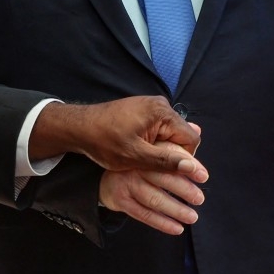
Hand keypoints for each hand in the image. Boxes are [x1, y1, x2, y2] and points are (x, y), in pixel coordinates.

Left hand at [30, 96, 207, 179]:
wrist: (80, 127)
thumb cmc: (104, 141)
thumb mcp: (135, 157)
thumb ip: (165, 161)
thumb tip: (193, 168)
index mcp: (162, 112)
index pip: (191, 139)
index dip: (183, 159)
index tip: (165, 169)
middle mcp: (161, 105)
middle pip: (182, 135)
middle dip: (171, 153)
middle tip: (150, 164)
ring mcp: (152, 106)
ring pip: (170, 134)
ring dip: (161, 149)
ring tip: (142, 157)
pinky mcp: (144, 110)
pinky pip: (159, 129)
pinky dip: (153, 142)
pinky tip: (138, 149)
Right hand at [100, 140, 206, 235]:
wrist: (106, 177)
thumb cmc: (138, 163)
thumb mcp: (153, 147)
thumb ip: (176, 142)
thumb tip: (197, 130)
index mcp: (145, 149)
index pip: (169, 156)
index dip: (188, 166)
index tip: (203, 176)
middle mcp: (134, 165)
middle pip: (163, 178)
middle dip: (184, 189)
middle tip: (200, 199)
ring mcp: (126, 183)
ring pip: (154, 199)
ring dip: (176, 210)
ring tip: (192, 217)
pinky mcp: (121, 200)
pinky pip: (144, 214)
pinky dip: (162, 223)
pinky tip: (177, 228)